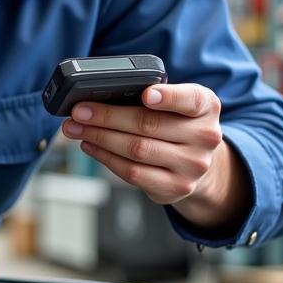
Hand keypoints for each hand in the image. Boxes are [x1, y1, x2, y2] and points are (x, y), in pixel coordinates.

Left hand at [61, 82, 250, 230]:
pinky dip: (105, 157)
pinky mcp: (175, 187)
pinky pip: (132, 172)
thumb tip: (98, 99)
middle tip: (79, 112)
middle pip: (148, 124)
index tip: (145, 95)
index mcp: (206, 106)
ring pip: (136, 149)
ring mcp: (192, 165)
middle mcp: (205, 136)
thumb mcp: (176, 103)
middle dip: (106, 117)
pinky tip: (91, 146)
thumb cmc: (176, 124)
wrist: (196, 163)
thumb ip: (151, 95)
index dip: (167, 96)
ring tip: (76, 129)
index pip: (190, 99)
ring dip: (99, 137)